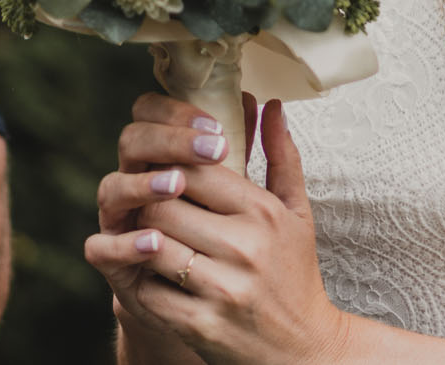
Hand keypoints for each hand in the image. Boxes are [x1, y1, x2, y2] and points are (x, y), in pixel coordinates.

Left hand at [87, 94, 352, 364]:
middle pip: (162, 204)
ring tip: (143, 238)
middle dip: (147, 203)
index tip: (164, 174)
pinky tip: (148, 278)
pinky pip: (148, 291)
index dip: (169, 166)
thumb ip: (281, 156)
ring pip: (150, 243)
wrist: (306, 353)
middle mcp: (243, 247)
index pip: (194, 168)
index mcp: (263, 212)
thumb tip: (272, 105)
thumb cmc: (296, 276)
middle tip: (145, 205)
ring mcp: (221, 288)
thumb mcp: (297, 214)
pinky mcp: (201, 325)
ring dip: (138, 240)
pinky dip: (140, 282)